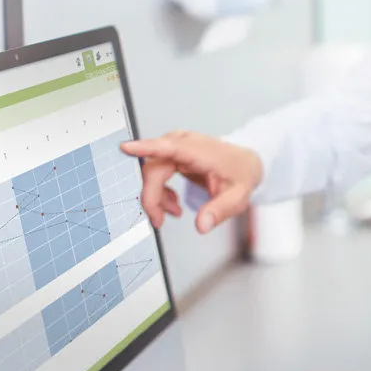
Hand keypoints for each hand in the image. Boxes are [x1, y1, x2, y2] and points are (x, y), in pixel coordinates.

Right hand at [120, 131, 262, 232]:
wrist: (245, 163)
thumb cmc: (241, 175)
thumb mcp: (238, 197)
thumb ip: (220, 211)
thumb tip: (202, 226)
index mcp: (199, 151)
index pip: (168, 147)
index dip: (145, 148)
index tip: (125, 148)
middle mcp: (183, 144)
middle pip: (153, 168)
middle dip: (151, 197)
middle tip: (158, 221)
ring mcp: (175, 147)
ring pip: (151, 172)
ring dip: (156, 196)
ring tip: (173, 212)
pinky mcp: (172, 153)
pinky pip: (155, 172)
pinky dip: (160, 191)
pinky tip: (172, 203)